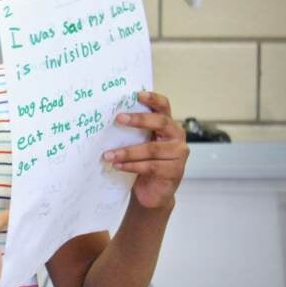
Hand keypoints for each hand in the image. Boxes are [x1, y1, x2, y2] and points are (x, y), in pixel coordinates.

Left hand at [103, 90, 188, 209]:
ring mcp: (178, 155)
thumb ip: (135, 131)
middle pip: (161, 123)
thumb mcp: (141, 143)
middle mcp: (177, 137)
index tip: (137, 94)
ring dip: (127, 151)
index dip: (153, 99)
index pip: (164, 107)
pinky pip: (150, 166)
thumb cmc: (145, 163)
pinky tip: (117, 166)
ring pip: (152, 148)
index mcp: (168, 126)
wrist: (154, 192)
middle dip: (139, 120)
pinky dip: (131, 165)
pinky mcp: (174, 171)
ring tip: (108, 155)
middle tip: (119, 118)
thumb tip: (108, 118)